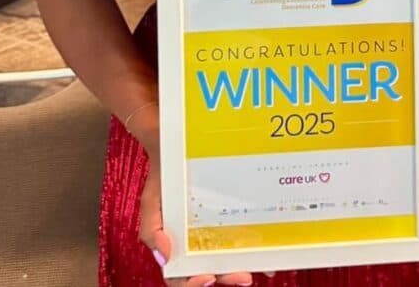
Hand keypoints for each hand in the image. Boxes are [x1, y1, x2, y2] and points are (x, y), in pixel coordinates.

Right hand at [139, 152, 254, 286]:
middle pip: (212, 270)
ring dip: (245, 265)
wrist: (176, 145)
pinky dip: (254, 244)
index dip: (194, 284)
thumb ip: (152, 230)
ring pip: (230, 256)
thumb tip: (166, 256)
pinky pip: (242, 233)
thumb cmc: (163, 176)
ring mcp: (215, 228)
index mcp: (176, 244)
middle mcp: (197, 240)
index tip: (209, 278)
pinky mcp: (231, 214)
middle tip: (244, 277)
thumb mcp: (151, 202)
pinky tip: (267, 246)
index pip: (182, 275)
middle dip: (228, 278)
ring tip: (263, 268)